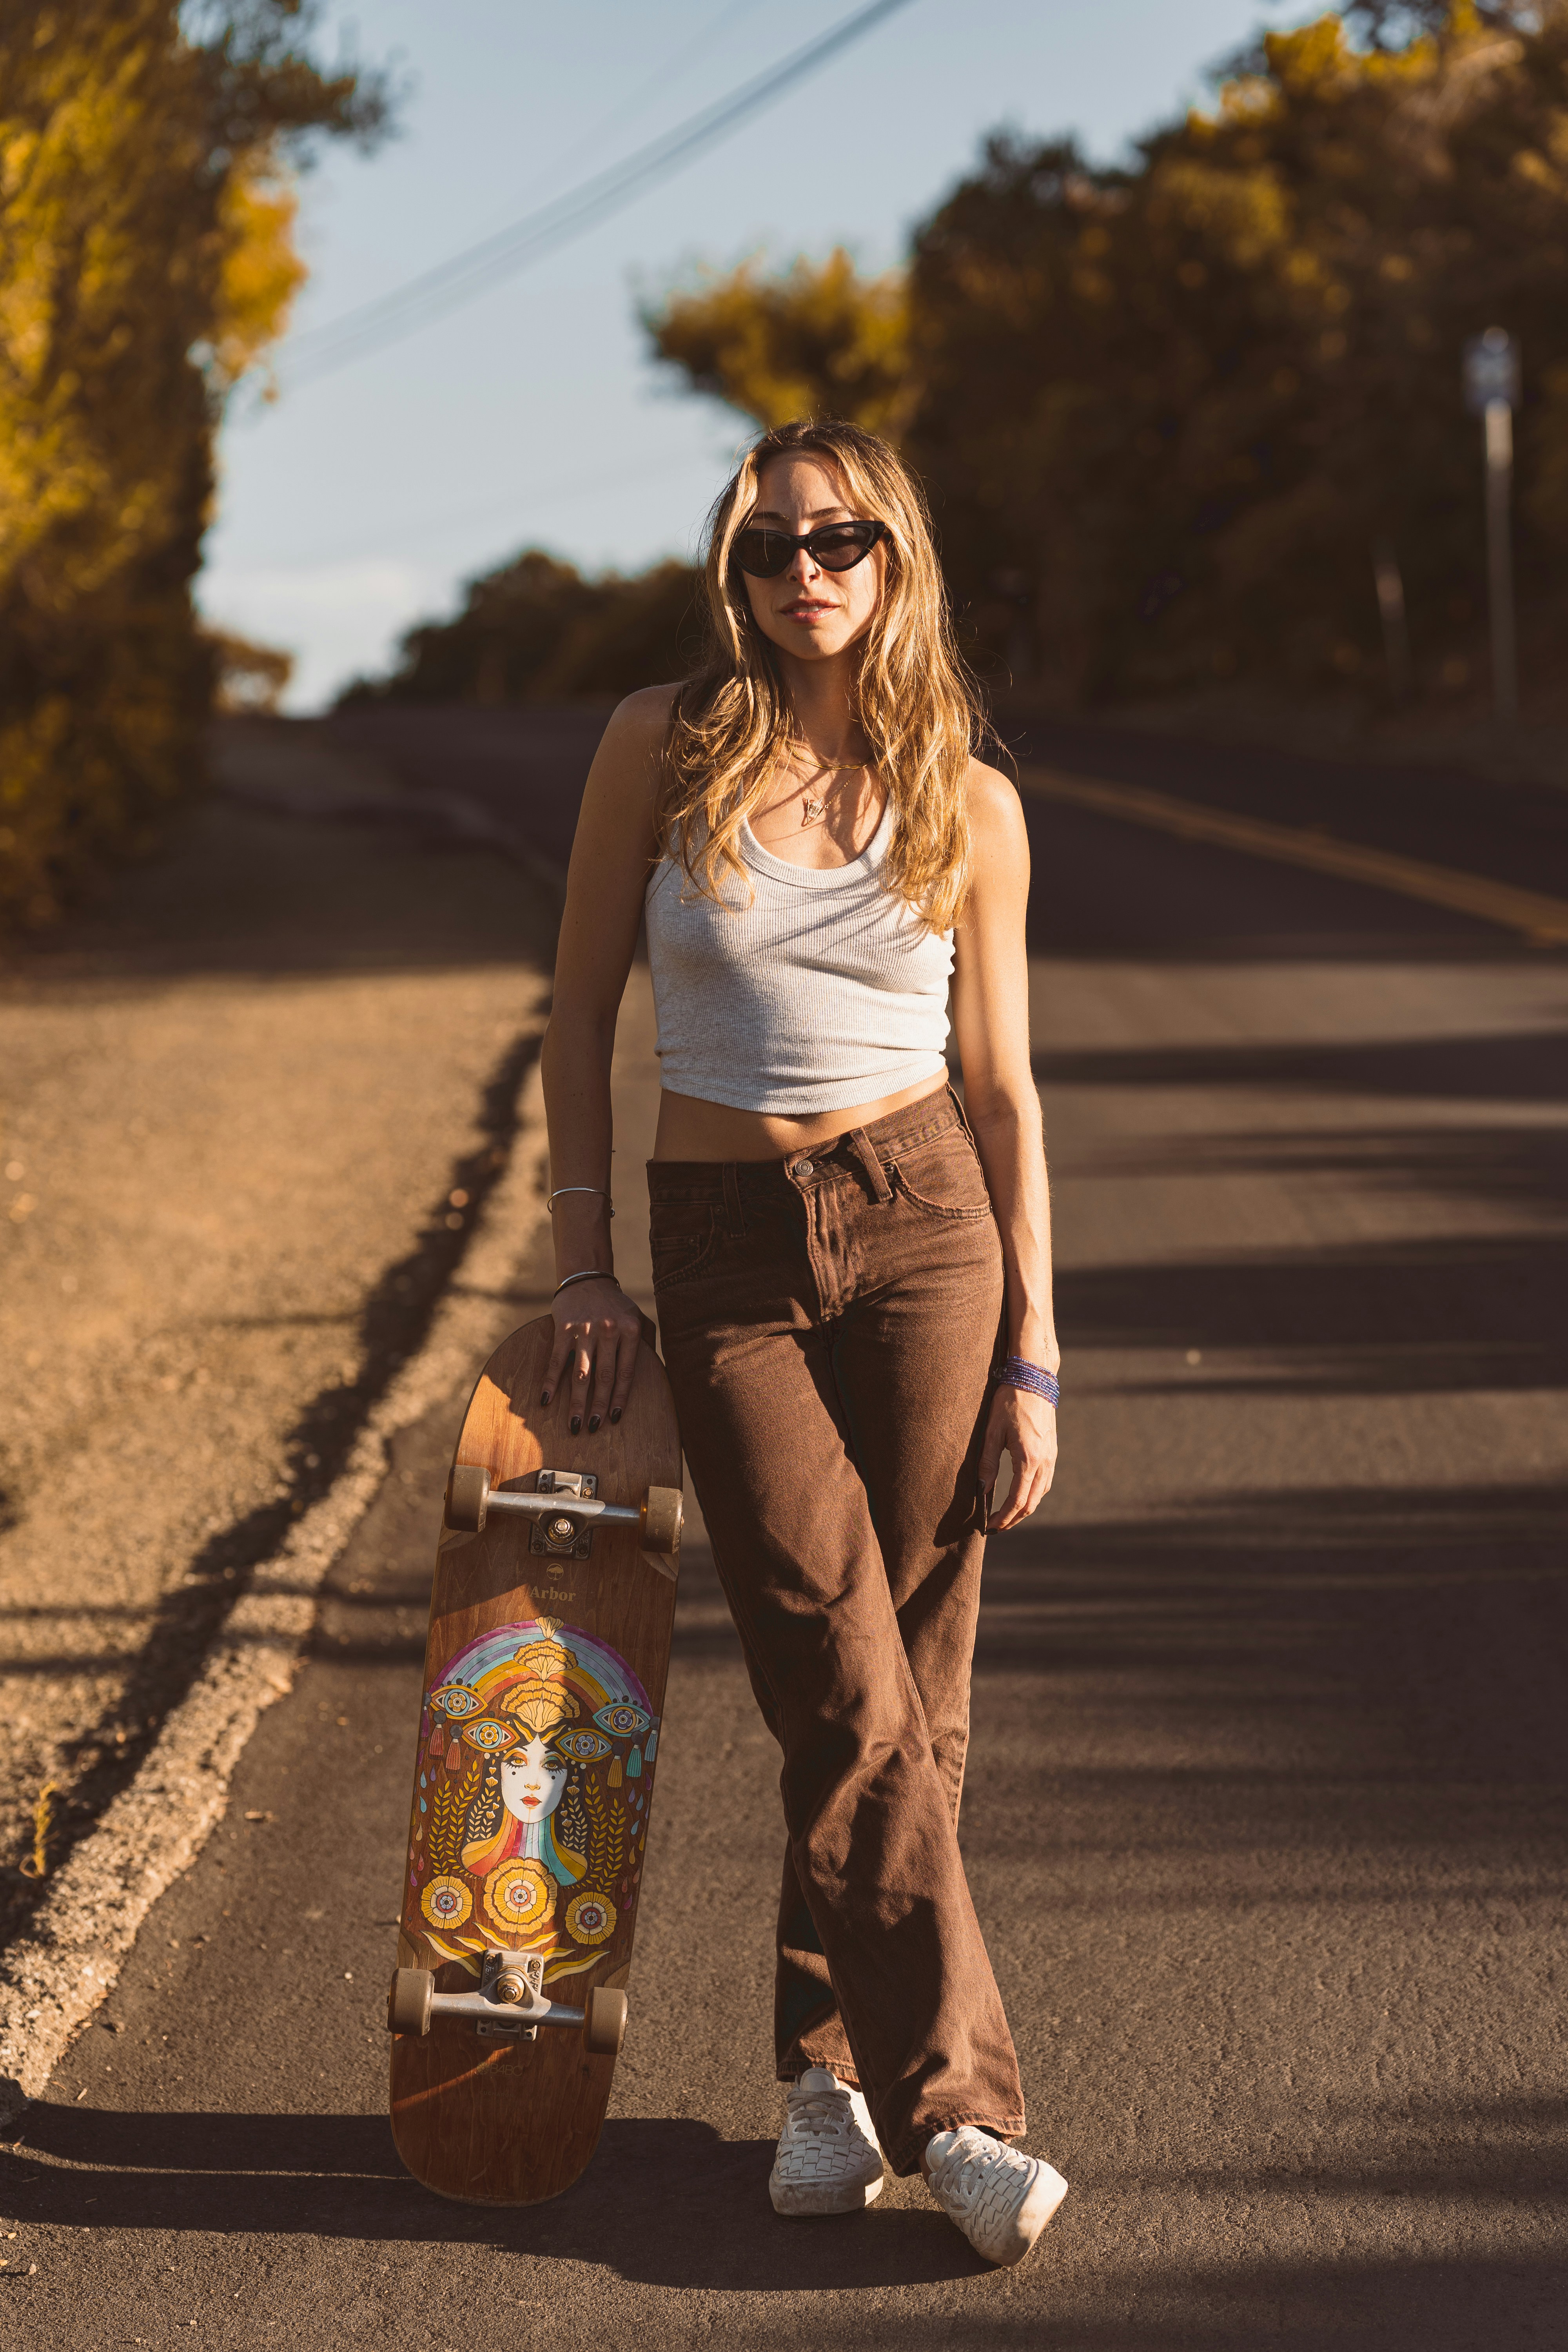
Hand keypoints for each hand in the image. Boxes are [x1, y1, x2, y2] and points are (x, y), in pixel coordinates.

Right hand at [541, 1279, 644, 1433]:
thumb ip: (647, 1342)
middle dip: (598, 1406)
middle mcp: (609, 1331)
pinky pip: (558, 1360)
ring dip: (577, 1402)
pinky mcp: (564, 1328)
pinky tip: (547, 1400)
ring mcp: (585, 1330)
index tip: (614, 1419)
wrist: (588, 1278)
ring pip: (581, 1374)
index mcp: (630, 1331)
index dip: (620, 1398)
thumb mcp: (639, 1318)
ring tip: (574, 1424)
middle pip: (604, 1377)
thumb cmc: (616, 1305)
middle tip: (593, 1429)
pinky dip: (551, 1382)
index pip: (626, 1373)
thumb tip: (658, 1369)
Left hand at [979, 1381, 1056, 1530]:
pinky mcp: (1052, 1450)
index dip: (1003, 1517)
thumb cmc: (1009, 1401)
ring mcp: (1051, 1456)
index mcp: (1028, 1459)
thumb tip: (982, 1489)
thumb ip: (987, 1462)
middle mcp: (1044, 1461)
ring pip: (1040, 1493)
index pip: (1017, 1500)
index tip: (989, 1526)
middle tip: (996, 1527)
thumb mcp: (992, 1431)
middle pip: (1031, 1503)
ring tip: (1007, 1515)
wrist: (1034, 1379)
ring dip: (1025, 1508)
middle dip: (1014, 1519)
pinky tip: (1021, 1494)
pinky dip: (1033, 1494)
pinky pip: (1045, 1481)